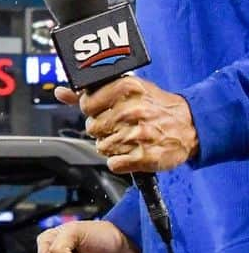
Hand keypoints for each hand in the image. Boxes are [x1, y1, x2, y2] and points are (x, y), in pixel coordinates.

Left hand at [54, 74, 197, 172]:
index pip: (86, 104)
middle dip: (103, 129)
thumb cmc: (154, 105)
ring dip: (112, 146)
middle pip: (92, 127)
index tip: (104, 110)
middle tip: (120, 126)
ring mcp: (139, 134)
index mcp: (127, 88)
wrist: (190, 125)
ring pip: (102, 147)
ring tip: (130, 138)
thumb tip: (61, 92)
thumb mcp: (127, 89)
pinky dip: (120, 161)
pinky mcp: (145, 157)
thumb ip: (92, 91)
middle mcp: (133, 110)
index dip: (92, 109)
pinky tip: (133, 152)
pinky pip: (114, 164)